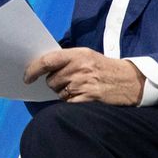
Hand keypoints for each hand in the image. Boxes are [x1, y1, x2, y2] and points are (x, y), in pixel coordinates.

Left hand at [23, 49, 144, 104]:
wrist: (130, 81)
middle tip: (69, 81)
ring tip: (80, 88)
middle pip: (51, 81)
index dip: (33, 69)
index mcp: (78, 54)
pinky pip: (68, 103)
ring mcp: (83, 83)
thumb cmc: (105, 68)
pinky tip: (83, 96)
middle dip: (55, 83)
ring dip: (64, 93)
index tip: (27, 77)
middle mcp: (79, 67)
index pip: (47, 61)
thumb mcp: (88, 56)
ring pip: (59, 93)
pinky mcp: (88, 98)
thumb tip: (42, 67)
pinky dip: (71, 102)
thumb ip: (67, 59)